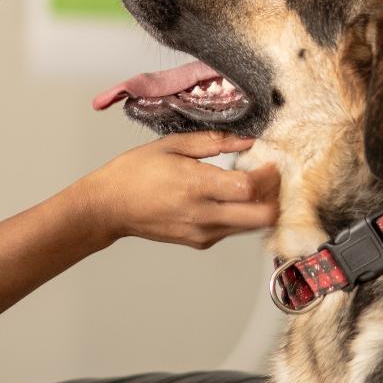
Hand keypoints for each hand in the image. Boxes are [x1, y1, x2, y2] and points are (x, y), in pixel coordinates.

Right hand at [74, 132, 279, 249]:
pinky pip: (234, 229)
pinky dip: (242, 214)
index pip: (249, 188)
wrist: (108, 208)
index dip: (268, 176)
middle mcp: (203, 214)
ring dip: (261, 206)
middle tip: (271, 178)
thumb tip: (246, 140)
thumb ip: (213, 142)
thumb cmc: (134, 173)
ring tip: (252, 183)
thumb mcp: (172, 145)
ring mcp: (202, 232)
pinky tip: (231, 196)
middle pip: (261, 216)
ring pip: (251, 226)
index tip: (271, 163)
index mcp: (195, 185)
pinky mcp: (200, 242)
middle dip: (274, 196)